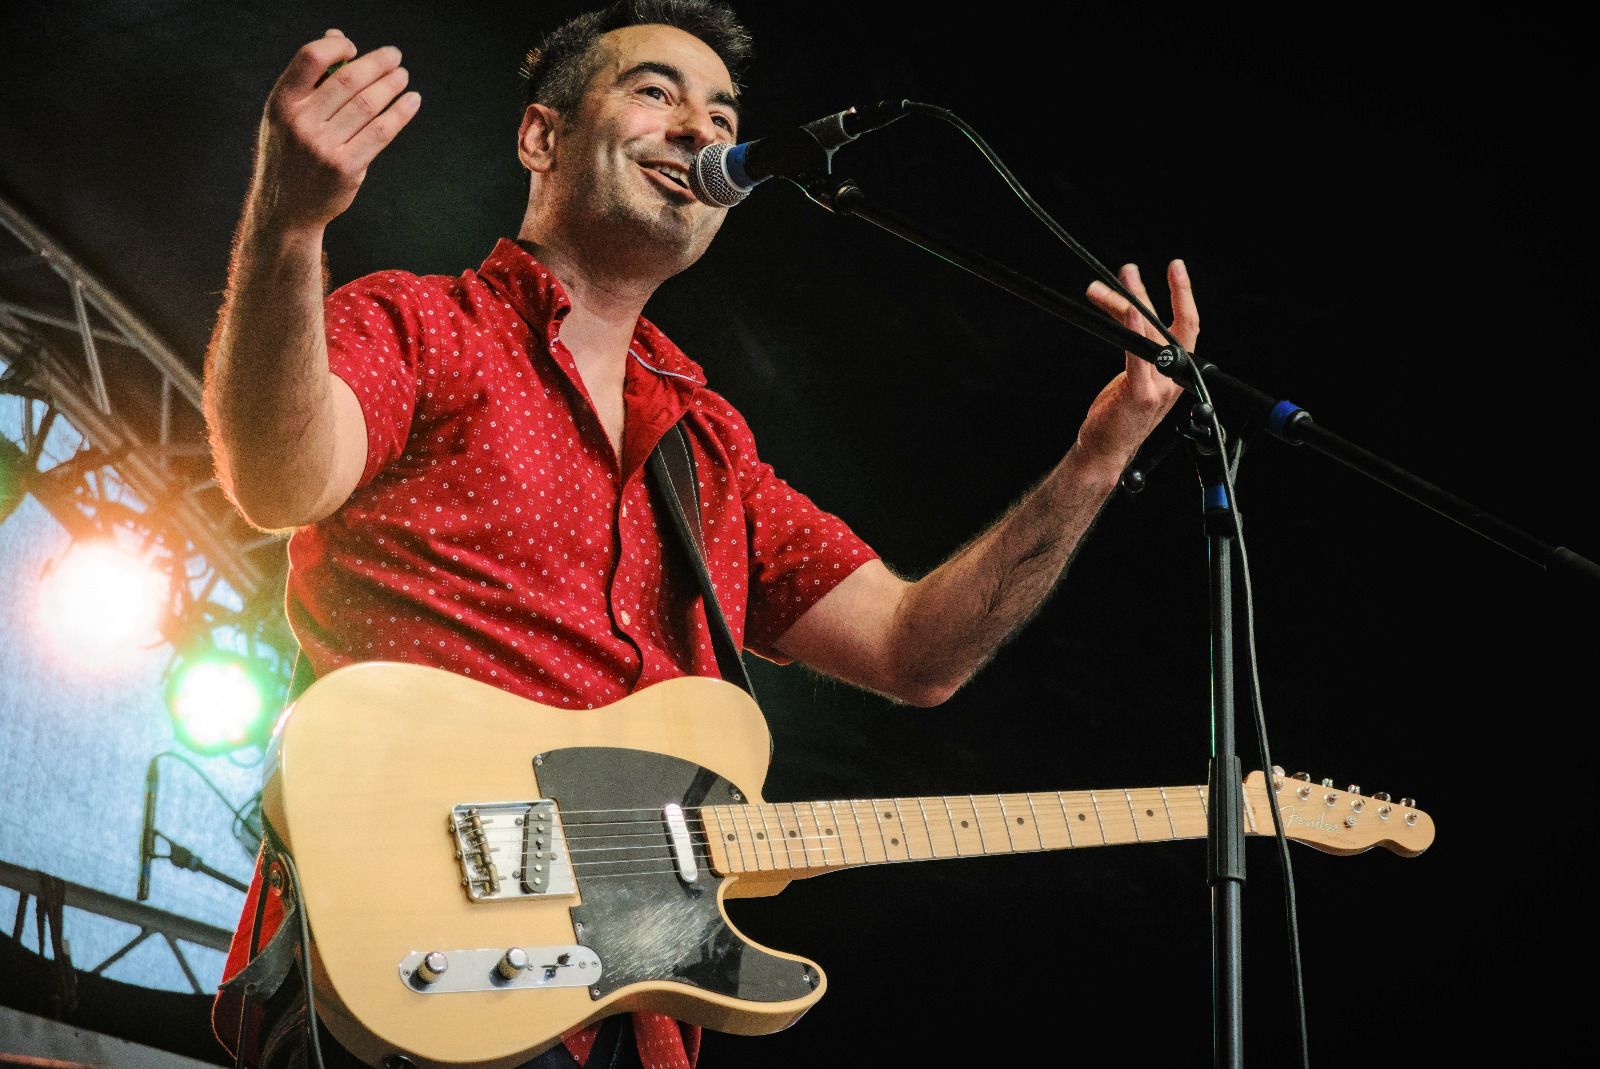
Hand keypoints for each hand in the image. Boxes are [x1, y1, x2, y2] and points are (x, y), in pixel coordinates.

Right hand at [247, 30, 420, 233]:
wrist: (286, 207)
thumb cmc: (291, 151)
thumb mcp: (287, 114)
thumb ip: (310, 77)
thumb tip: (338, 37)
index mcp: (282, 102)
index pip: (311, 58)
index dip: (338, 47)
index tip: (354, 48)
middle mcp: (300, 123)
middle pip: (347, 81)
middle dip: (377, 64)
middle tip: (395, 56)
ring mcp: (323, 147)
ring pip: (367, 106)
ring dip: (391, 86)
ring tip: (403, 77)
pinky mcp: (345, 168)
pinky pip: (380, 133)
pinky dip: (400, 114)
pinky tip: (412, 102)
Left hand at [1077, 260, 1196, 470]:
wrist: (1106, 452)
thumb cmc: (1117, 418)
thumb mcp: (1132, 379)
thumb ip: (1140, 354)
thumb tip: (1130, 318)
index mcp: (1175, 372)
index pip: (1186, 326)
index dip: (1183, 295)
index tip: (1174, 268)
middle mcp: (1172, 377)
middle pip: (1169, 324)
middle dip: (1157, 290)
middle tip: (1129, 268)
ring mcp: (1158, 386)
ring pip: (1146, 334)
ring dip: (1126, 304)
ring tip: (1102, 288)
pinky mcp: (1140, 394)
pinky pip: (1138, 355)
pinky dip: (1134, 328)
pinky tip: (1129, 310)